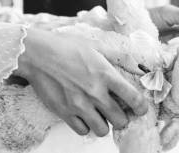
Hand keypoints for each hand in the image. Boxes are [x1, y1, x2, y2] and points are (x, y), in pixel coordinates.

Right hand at [17, 29, 149, 137]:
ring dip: (104, 124)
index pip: (134, 98)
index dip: (141, 107)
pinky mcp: (64, 113)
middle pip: (120, 120)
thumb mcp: (95, 46)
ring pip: (103, 130)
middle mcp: (95, 92)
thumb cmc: (65, 47)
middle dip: (122, 118)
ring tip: (100, 115)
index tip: (140, 108)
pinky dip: (86, 126)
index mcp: (106, 74)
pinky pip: (82, 131)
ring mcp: (79, 105)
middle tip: (118, 112)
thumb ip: (113, 57)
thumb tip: (131, 60)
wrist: (38, 54)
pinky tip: (84, 116)